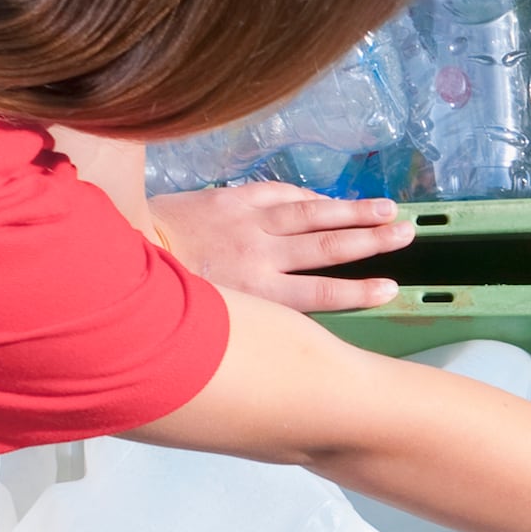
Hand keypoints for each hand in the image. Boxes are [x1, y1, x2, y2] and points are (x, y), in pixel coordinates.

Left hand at [134, 181, 418, 310]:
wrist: (122, 242)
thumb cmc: (160, 296)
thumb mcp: (205, 320)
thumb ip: (242, 321)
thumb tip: (270, 338)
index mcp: (256, 293)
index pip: (320, 294)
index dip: (359, 291)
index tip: (392, 287)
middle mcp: (261, 256)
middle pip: (328, 248)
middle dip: (372, 241)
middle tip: (408, 233)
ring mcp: (249, 222)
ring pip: (313, 215)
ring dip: (354, 211)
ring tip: (389, 209)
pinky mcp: (234, 197)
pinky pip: (280, 193)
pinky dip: (308, 196)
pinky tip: (329, 199)